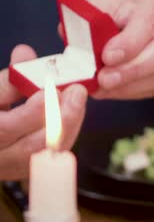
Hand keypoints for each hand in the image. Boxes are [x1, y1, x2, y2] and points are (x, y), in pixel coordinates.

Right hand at [0, 45, 87, 179]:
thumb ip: (8, 77)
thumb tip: (25, 52)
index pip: (6, 128)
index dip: (32, 112)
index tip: (50, 90)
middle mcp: (0, 156)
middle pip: (35, 144)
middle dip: (62, 116)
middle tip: (77, 91)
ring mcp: (15, 166)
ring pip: (51, 150)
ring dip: (70, 121)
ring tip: (77, 96)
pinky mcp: (31, 168)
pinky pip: (56, 152)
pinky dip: (68, 130)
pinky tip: (74, 110)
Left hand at [80, 0, 153, 99]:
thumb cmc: (125, 7)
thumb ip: (88, 14)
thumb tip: (69, 35)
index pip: (148, 25)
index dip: (128, 44)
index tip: (107, 57)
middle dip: (131, 70)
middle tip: (103, 80)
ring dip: (128, 86)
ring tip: (101, 89)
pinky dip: (131, 92)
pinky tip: (110, 91)